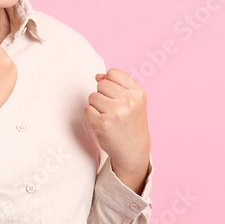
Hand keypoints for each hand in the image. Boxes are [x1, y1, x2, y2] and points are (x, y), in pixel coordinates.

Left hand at [83, 68, 150, 185]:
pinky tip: (101, 124)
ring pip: (92, 96)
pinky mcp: (103, 123)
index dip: (109, 84)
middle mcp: (128, 101)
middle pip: (101, 84)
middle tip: (111, 110)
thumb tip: (98, 76)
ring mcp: (115, 112)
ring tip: (107, 117)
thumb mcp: (133, 101)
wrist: (133, 150)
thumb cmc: (130, 124)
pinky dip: (91, 116)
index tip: (115, 97)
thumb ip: (117, 85)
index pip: (112, 73)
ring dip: (96, 106)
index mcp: (137, 93)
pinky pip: (87, 109)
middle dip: (102, 95)